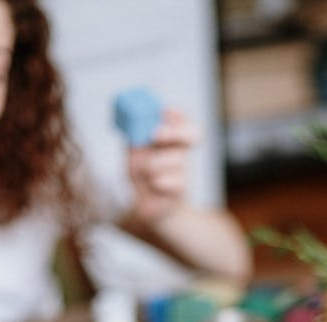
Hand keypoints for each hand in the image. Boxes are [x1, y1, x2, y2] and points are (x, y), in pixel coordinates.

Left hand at [127, 109, 198, 223]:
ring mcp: (184, 170)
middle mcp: (181, 151)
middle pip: (192, 135)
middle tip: (154, 134)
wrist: (146, 203)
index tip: (166, 111)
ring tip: (142, 171)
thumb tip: (135, 123)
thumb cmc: (141, 174)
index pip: (184, 122)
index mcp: (171, 138)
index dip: (178, 116)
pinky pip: (174, 181)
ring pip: (175, 159)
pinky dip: (158, 181)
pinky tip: (152, 184)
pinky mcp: (182, 189)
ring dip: (153, 164)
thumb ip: (136, 136)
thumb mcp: (134, 151)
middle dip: (174, 131)